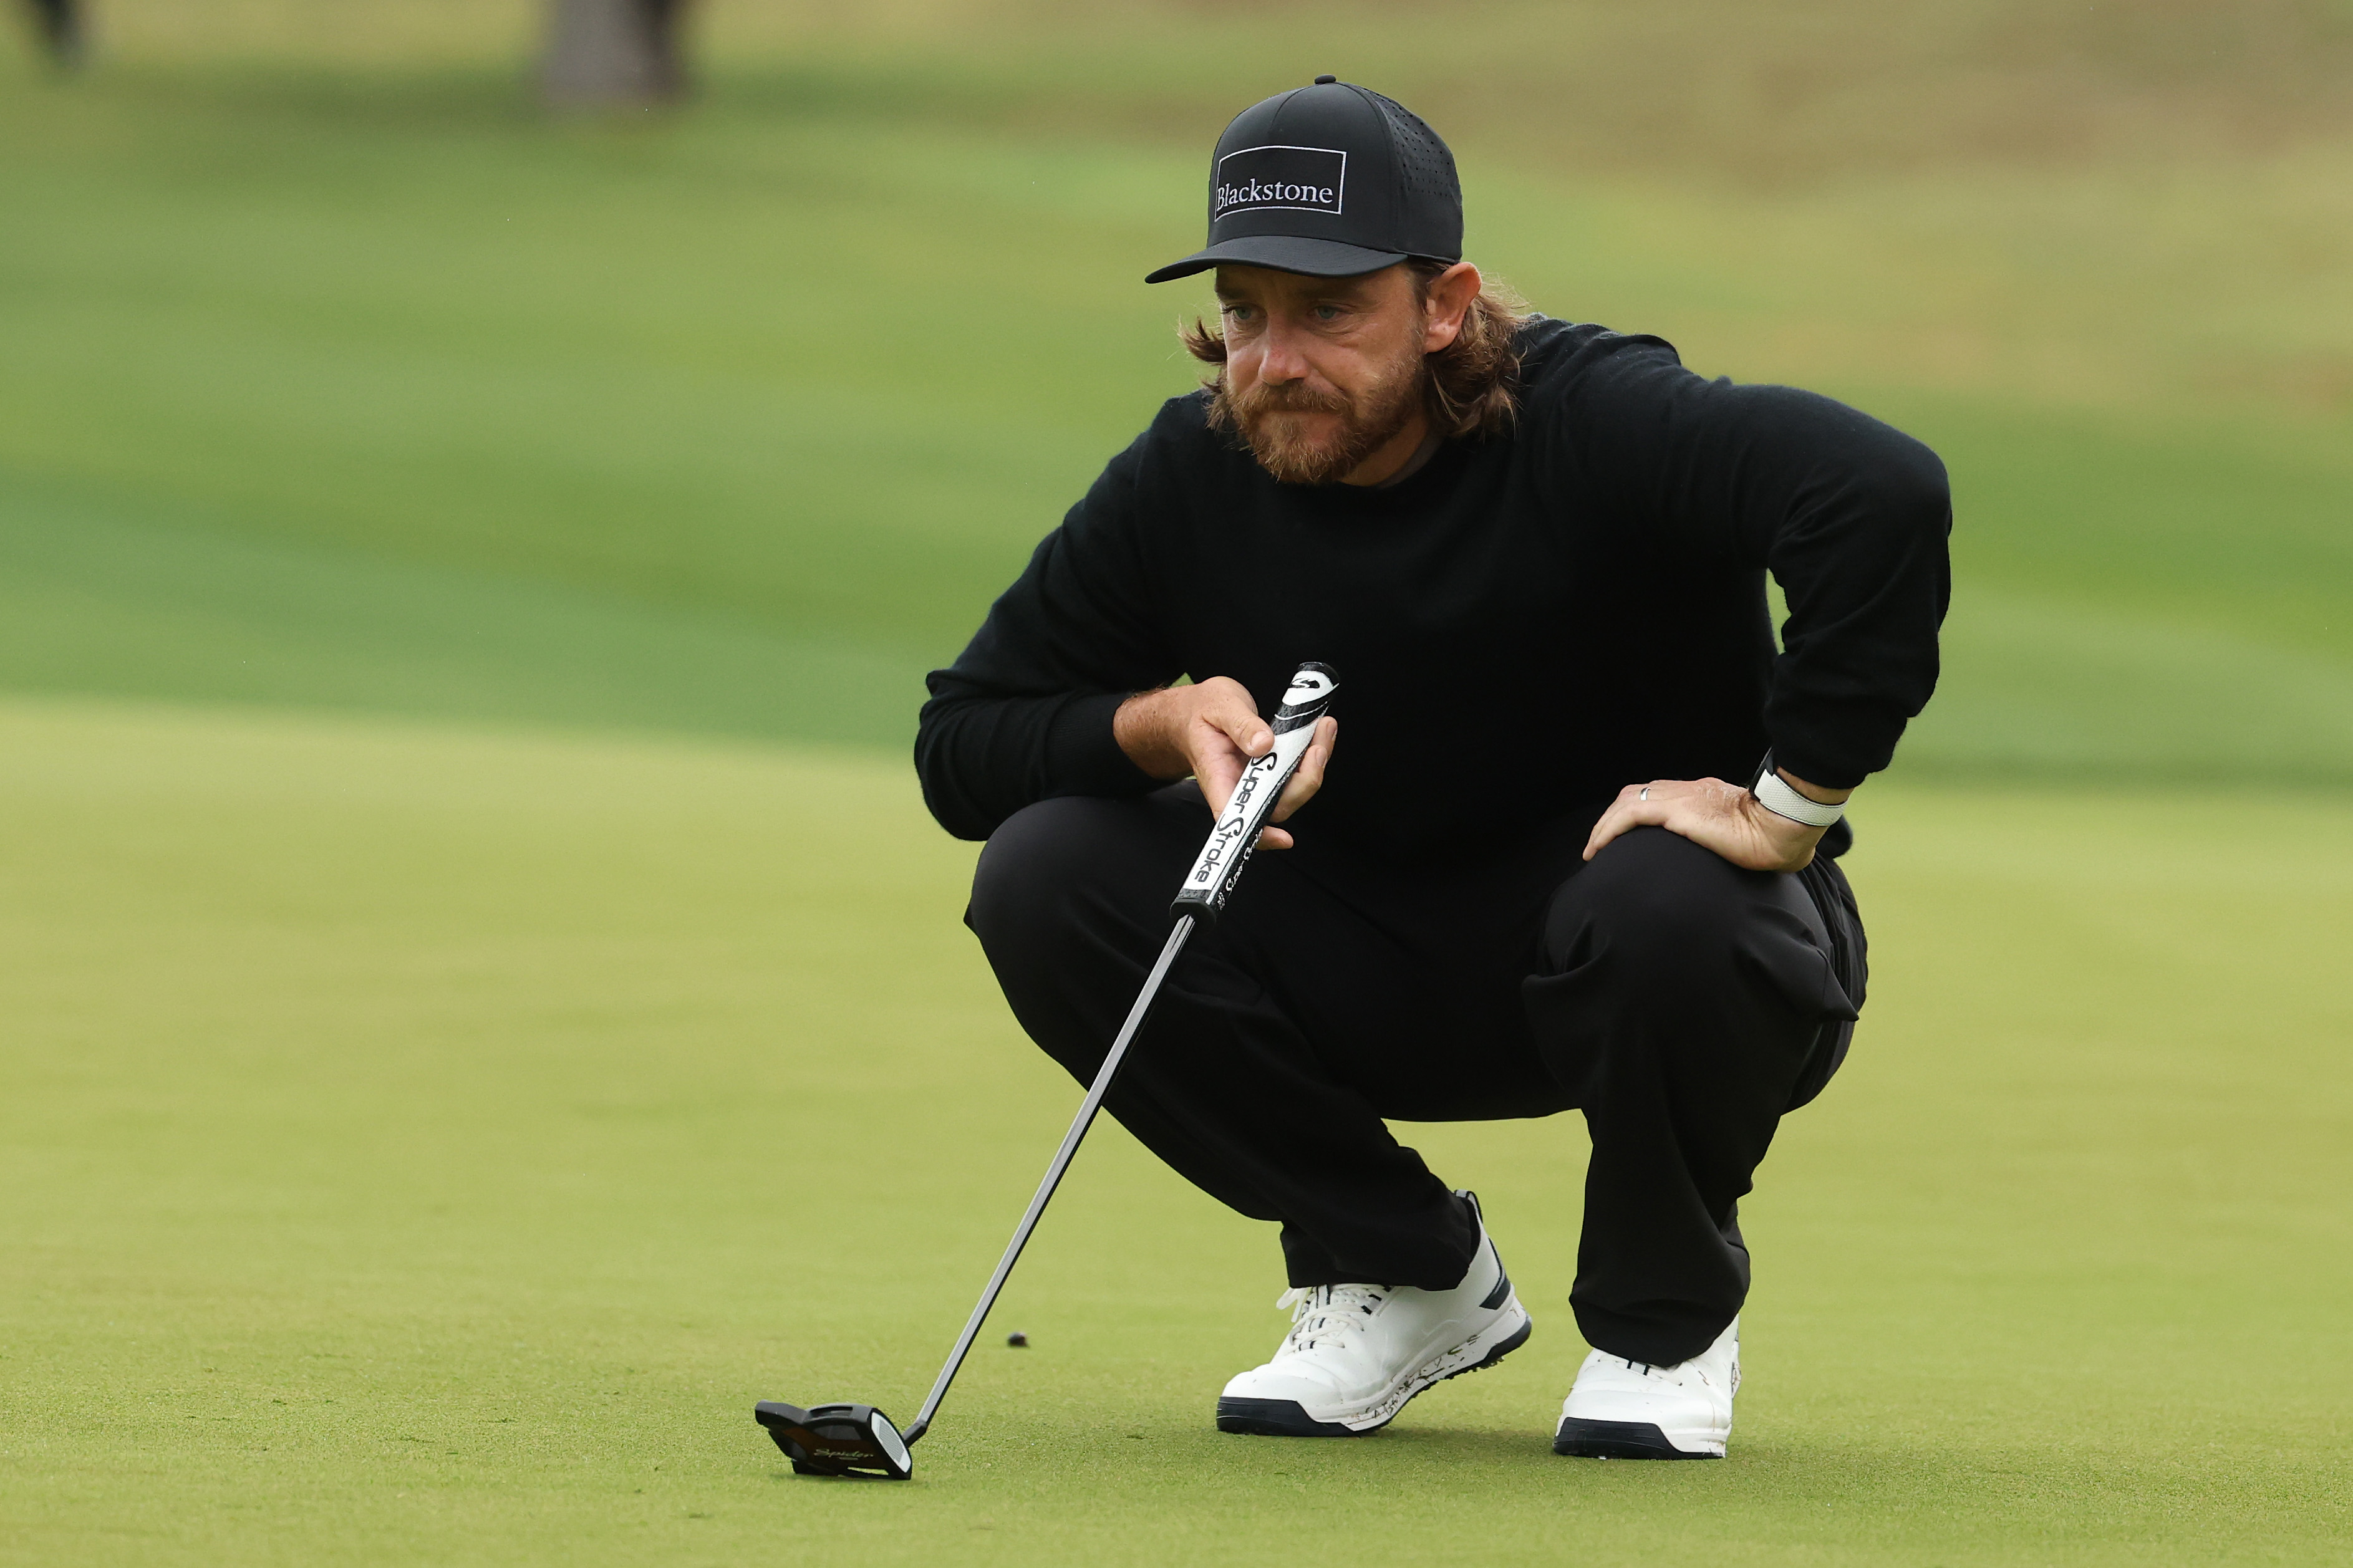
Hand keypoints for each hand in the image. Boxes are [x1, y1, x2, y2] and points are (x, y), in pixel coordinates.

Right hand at [1114, 678, 1338, 849]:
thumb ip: (1241, 725)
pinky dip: (1313, 757)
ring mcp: (1256, 780)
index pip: (1236, 816)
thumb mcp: (1219, 706)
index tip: (1284, 838)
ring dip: (1315, 766)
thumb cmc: (1202, 710)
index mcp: (1218, 775)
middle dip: (1305, 781)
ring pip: (1291, 792)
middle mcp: (1238, 785)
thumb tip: (1263, 744)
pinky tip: (1320, 733)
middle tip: (1318, 745)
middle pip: (1276, 806)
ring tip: (1324, 728)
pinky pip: (1296, 775)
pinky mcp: (1270, 770)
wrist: (1196, 708)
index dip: (1261, 834)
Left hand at [1583, 772, 1851, 872]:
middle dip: (1611, 818)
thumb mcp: (1742, 835)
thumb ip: (1725, 837)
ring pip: (1626, 803)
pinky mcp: (1677, 811)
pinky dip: (1609, 830)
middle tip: (1598, 845)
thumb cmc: (1774, 836)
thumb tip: (1726, 856)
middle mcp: (1687, 791)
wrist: (1784, 827)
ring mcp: (1681, 799)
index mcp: (1702, 795)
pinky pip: (1630, 815)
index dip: (1633, 812)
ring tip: (1593, 850)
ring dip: (1604, 826)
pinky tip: (1599, 847)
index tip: (1621, 835)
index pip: (1657, 795)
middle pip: (1635, 794)